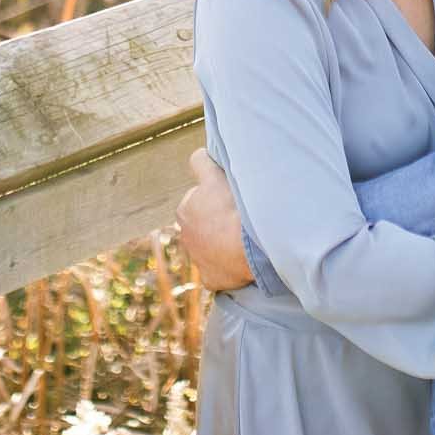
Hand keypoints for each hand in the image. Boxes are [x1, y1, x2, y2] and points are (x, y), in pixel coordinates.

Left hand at [177, 148, 254, 290]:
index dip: (214, 194)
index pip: (197, 197)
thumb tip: (198, 156)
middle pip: (203, 223)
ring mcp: (199, 260)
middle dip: (215, 220)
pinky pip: (219, 271)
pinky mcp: (211, 279)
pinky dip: (227, 268)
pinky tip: (241, 260)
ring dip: (221, 243)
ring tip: (242, 238)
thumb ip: (202, 163)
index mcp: (185, 209)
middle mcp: (186, 235)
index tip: (228, 197)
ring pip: (210, 247)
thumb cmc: (233, 208)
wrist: (249, 248)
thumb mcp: (215, 176)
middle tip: (237, 217)